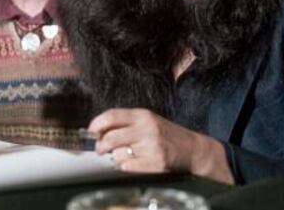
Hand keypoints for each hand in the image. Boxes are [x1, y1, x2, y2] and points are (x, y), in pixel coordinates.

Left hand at [88, 108, 232, 183]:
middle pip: (110, 137)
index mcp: (143, 115)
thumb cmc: (166, 136)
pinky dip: (125, 168)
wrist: (193, 150)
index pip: (112, 115)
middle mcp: (147, 129)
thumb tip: (97, 131)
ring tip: (127, 156)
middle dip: (100, 146)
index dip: (96, 124)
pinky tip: (134, 164)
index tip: (90, 131)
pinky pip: (127, 167)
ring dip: (116, 158)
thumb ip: (126, 124)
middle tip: (100, 149)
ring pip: (117, 154)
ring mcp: (152, 146)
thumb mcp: (148, 122)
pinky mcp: (156, 163)